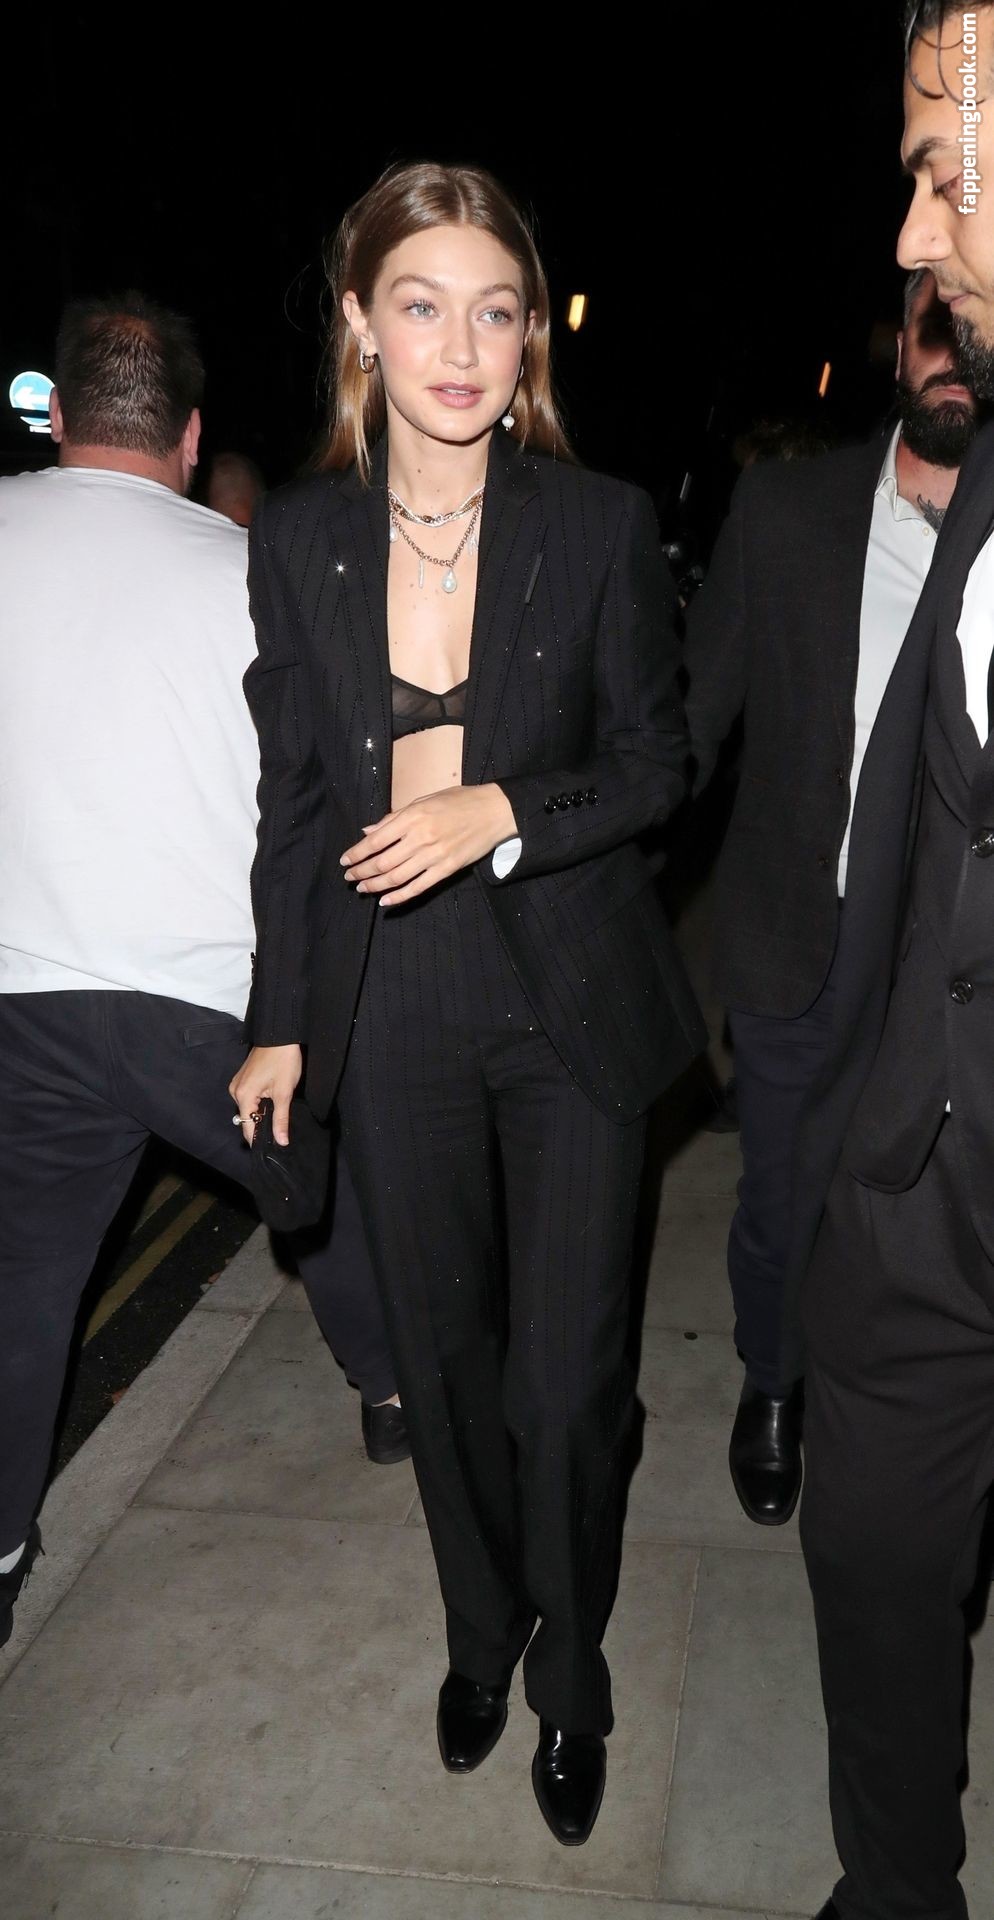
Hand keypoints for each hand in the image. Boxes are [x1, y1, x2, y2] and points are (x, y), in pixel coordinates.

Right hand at [229, 1044, 302, 1144]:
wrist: (280, 1035)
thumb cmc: (283, 1061)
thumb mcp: (284, 1092)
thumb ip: (281, 1119)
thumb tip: (281, 1141)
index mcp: (243, 1095)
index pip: (247, 1127)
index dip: (259, 1139)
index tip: (272, 1146)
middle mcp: (235, 1091)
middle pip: (247, 1118)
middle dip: (262, 1124)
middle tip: (280, 1126)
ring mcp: (238, 1084)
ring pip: (249, 1108)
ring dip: (262, 1112)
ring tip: (278, 1109)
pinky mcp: (243, 1078)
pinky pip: (249, 1098)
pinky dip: (259, 1102)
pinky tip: (272, 1099)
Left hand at [341, 784, 516, 905]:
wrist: (494, 811)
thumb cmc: (458, 801)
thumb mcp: (423, 801)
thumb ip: (395, 818)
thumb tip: (368, 831)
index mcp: (412, 817)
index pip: (375, 840)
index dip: (357, 853)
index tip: (345, 860)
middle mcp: (421, 837)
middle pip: (383, 862)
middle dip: (362, 872)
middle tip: (350, 877)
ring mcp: (435, 855)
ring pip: (397, 877)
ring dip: (376, 886)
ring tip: (363, 888)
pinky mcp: (447, 869)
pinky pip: (419, 887)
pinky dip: (400, 896)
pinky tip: (386, 901)